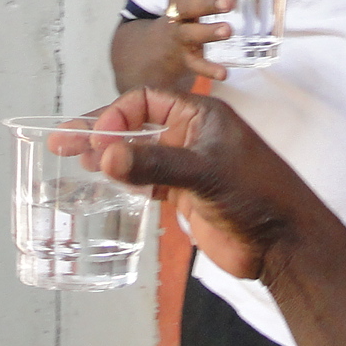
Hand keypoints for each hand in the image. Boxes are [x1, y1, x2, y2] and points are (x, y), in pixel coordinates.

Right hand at [93, 88, 321, 281]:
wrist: (284, 244)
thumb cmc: (256, 196)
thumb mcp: (204, 174)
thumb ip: (154, 165)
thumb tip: (105, 156)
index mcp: (200, 115)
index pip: (145, 101)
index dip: (116, 115)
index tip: (94, 139)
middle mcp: (191, 135)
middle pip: (136, 125)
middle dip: (100, 132)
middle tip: (60, 142)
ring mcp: (187, 165)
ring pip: (138, 154)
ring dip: (107, 156)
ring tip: (72, 161)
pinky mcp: (185, 194)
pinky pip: (146, 179)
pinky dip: (124, 179)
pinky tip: (103, 183)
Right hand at [154, 0, 238, 84]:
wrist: (165, 45)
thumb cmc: (198, 11)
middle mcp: (177, 13)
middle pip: (185, 6)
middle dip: (206, 3)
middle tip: (228, 2)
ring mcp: (179, 36)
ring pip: (189, 33)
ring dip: (208, 32)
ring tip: (227, 30)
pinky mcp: (186, 58)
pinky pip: (195, 64)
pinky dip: (208, 69)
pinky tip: (223, 73)